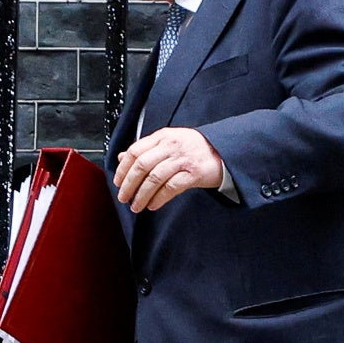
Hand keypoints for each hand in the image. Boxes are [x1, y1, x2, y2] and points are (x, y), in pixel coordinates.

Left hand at [113, 128, 231, 214]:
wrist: (225, 151)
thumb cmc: (195, 148)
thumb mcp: (169, 142)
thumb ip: (146, 149)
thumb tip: (121, 158)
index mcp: (163, 136)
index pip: (135, 151)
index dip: (123, 169)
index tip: (117, 182)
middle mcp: (172, 146)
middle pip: (142, 165)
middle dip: (129, 184)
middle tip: (123, 197)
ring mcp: (183, 159)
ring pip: (154, 178)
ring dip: (142, 195)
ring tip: (136, 206)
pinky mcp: (194, 173)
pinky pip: (171, 187)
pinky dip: (159, 198)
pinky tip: (153, 205)